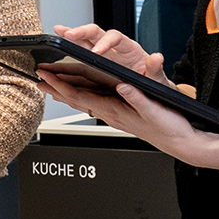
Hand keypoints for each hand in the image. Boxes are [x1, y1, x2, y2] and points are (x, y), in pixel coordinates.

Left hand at [37, 23, 207, 160]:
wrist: (180, 142)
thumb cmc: (168, 127)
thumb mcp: (155, 109)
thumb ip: (138, 97)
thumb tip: (124, 85)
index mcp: (114, 109)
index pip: (80, 96)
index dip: (60, 85)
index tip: (46, 75)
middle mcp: (110, 113)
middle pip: (75, 98)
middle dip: (54, 88)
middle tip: (37, 77)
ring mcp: (114, 114)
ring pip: (83, 101)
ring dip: (64, 92)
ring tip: (49, 85)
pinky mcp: (120, 114)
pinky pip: (94, 104)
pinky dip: (81, 96)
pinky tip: (76, 94)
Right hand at [50, 22, 160, 75]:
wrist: (148, 90)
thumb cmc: (151, 83)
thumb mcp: (157, 80)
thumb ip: (155, 69)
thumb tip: (157, 58)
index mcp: (130, 49)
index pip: (116, 38)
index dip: (105, 43)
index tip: (96, 52)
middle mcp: (115, 47)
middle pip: (97, 32)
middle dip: (82, 32)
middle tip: (69, 35)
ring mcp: (104, 52)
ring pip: (86, 38)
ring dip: (72, 34)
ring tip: (59, 31)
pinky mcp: (95, 60)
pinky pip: (81, 50)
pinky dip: (70, 46)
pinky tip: (59, 43)